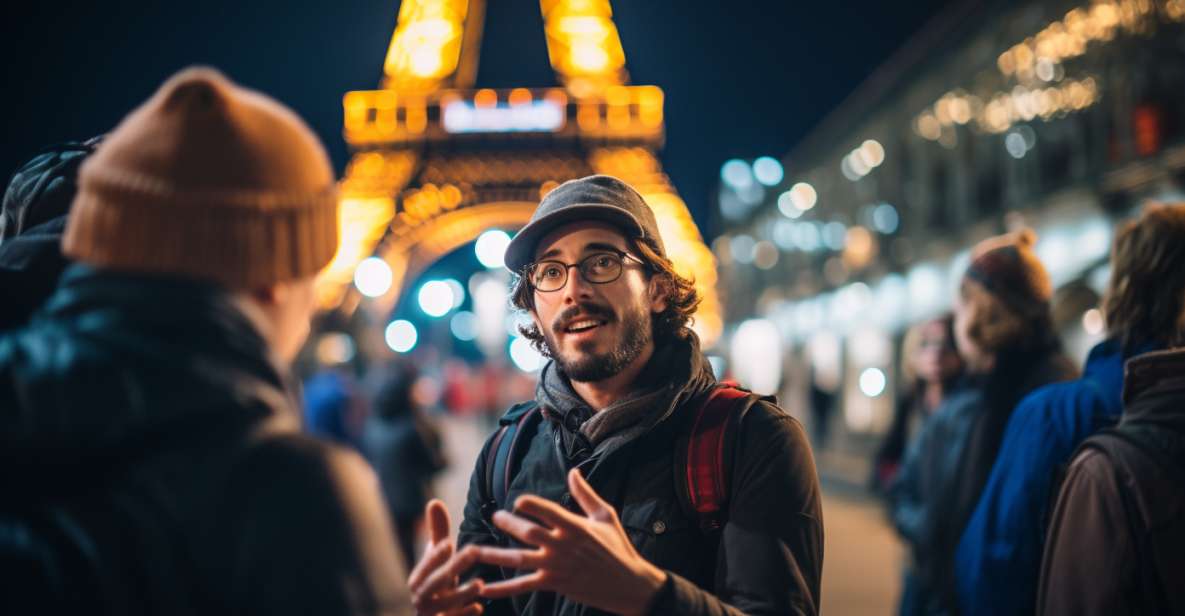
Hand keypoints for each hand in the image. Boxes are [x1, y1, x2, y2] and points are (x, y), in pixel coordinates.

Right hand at [408, 499, 483, 615]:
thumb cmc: (437, 581)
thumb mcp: (437, 558)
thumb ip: (438, 532)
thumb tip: (434, 501)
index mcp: (418, 580)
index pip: (425, 566)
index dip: (435, 556)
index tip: (449, 543)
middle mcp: (421, 598)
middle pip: (436, 582)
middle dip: (453, 567)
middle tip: (473, 551)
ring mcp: (432, 614)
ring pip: (444, 605)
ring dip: (461, 594)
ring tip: (480, 583)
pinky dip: (464, 615)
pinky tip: (478, 607)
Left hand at [473, 469, 667, 615]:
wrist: (629, 585)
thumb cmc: (618, 547)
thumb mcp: (606, 516)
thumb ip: (585, 494)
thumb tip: (573, 471)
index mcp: (575, 526)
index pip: (548, 511)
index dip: (530, 504)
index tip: (517, 501)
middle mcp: (563, 545)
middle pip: (529, 533)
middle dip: (509, 524)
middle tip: (495, 517)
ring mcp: (557, 567)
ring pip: (519, 559)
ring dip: (494, 554)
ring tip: (473, 550)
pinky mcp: (554, 584)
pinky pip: (523, 586)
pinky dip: (502, 588)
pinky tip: (484, 587)